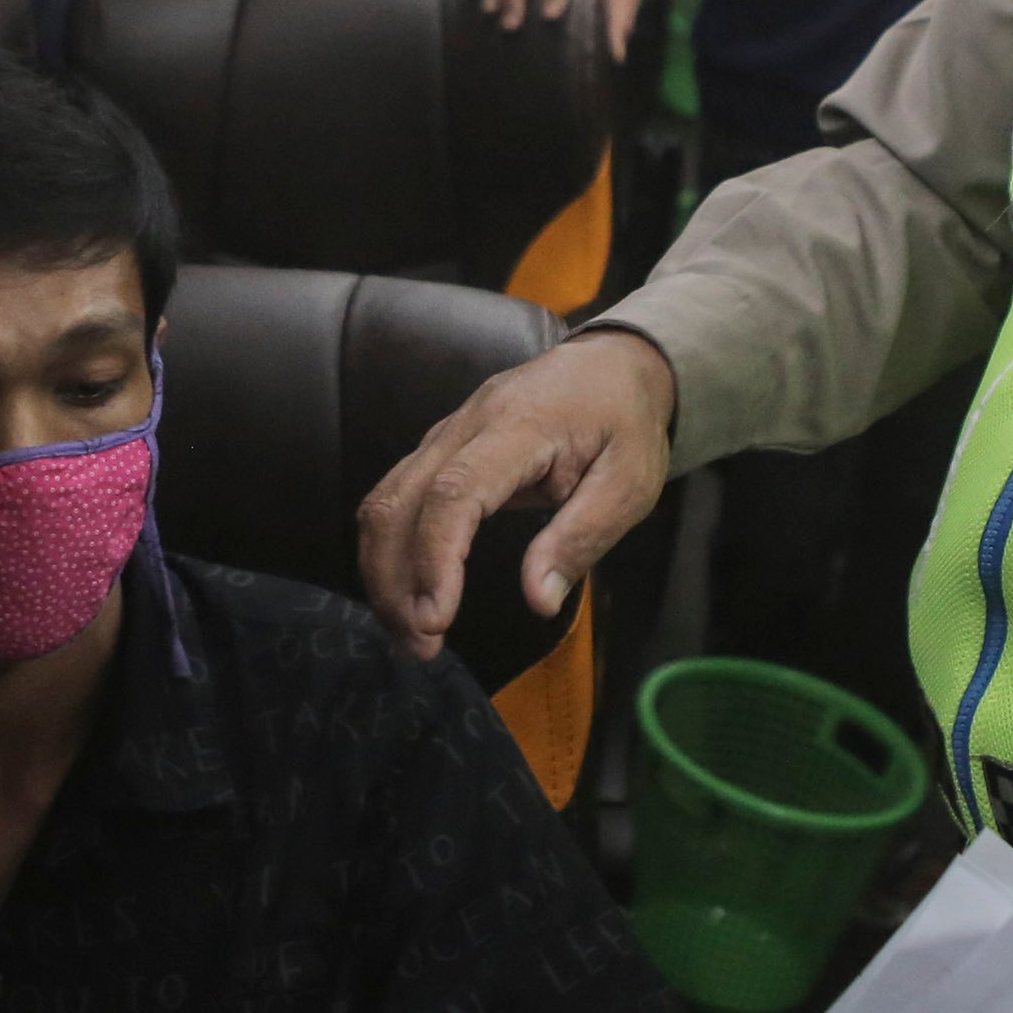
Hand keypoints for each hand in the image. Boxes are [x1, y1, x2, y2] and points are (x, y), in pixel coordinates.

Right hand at [358, 330, 674, 661]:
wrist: (611, 365)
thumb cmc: (624, 423)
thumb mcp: (629, 484)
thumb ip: (582, 538)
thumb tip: (538, 601)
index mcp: (519, 427)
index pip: (455, 492)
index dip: (436, 558)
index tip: (437, 619)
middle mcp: (465, 426)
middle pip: (400, 501)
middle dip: (395, 581)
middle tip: (421, 647)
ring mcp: (444, 434)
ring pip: (384, 501)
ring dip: (383, 574)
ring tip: (409, 635)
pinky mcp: (438, 450)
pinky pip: (394, 499)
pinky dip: (389, 553)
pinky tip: (407, 597)